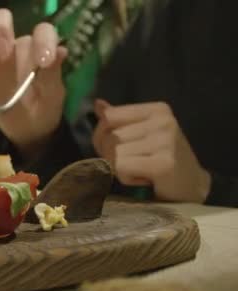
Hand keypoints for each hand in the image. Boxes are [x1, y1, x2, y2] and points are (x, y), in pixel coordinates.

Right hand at [0, 9, 66, 155]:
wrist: (25, 130)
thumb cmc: (42, 109)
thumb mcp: (52, 95)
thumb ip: (53, 74)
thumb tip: (61, 50)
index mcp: (41, 50)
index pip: (42, 32)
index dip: (43, 41)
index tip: (43, 62)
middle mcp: (20, 46)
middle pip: (12, 21)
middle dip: (7, 31)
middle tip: (8, 51)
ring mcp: (0, 52)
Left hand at [93, 100, 210, 202]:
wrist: (192, 185)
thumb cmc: (162, 158)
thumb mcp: (142, 133)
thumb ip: (120, 119)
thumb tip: (98, 105)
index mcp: (157, 110)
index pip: (109, 116)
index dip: (101, 134)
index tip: (112, 147)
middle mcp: (163, 121)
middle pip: (110, 136)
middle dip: (109, 154)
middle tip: (129, 164)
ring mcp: (164, 141)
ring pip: (114, 153)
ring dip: (119, 168)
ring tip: (140, 170)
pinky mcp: (163, 164)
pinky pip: (121, 167)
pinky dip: (125, 177)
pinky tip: (144, 178)